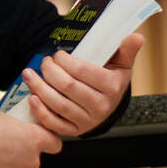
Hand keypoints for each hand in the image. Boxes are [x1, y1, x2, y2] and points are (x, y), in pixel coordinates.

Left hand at [23, 33, 143, 138]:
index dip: (65, 61)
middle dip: (50, 71)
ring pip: (58, 104)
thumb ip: (127, 49)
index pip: (83, 72)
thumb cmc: (110, 80)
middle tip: (44, 61)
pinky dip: (40, 111)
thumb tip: (137, 36)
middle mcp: (101, 106)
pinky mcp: (74, 131)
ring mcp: (87, 121)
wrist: (108, 107)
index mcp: (112, 87)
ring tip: (29, 73)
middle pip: (68, 87)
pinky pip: (54, 124)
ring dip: (38, 87)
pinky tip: (32, 97)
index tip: (57, 54)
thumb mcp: (121, 64)